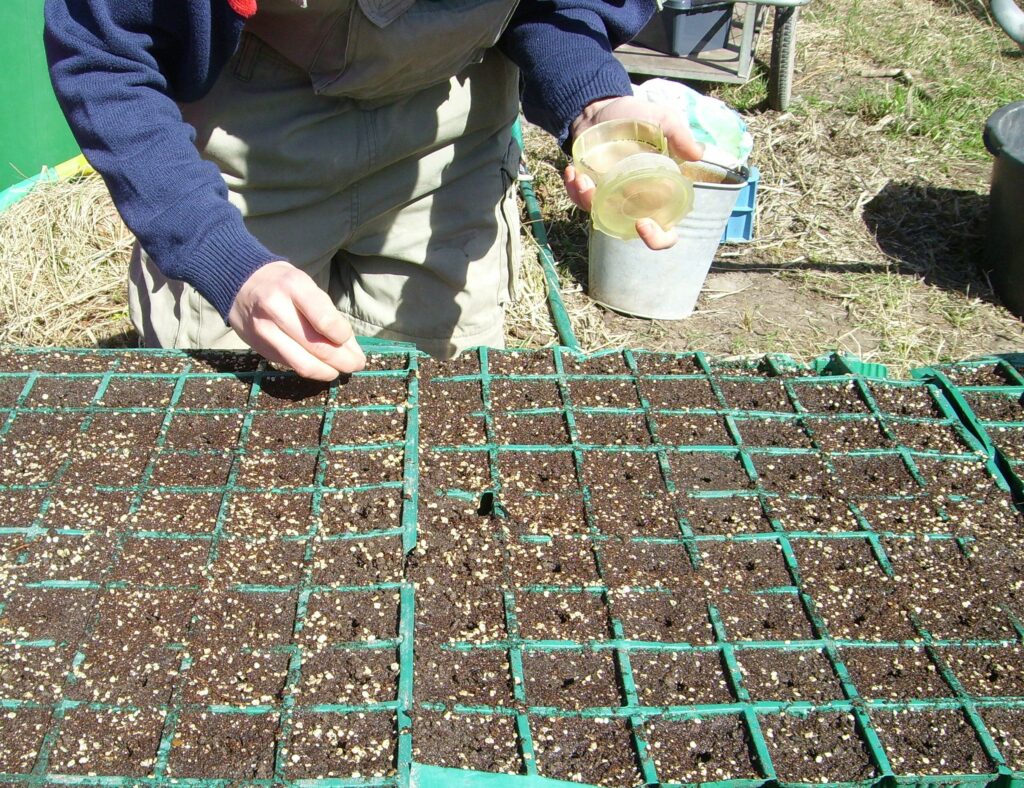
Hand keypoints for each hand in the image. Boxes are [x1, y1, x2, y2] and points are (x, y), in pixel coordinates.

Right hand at [228, 261, 365, 380]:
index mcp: (294, 286)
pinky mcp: (260, 348)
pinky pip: (292, 365)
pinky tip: (321, 366)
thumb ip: (328, 315)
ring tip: (340, 370)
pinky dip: (311, 369)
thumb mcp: (307, 287)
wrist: (241, 285)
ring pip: (304, 364)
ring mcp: (265, 331)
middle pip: (318, 347)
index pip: (326, 321)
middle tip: (356, 364)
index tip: (349, 340)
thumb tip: (351, 350)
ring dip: (328, 372)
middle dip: (344, 361)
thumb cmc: (284, 286)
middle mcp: (276, 308)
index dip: (344, 337)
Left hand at [565, 95, 704, 248]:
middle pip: (626, 231)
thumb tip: (697, 154)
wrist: (603, 109)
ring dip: (585, 199)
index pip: (666, 232)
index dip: (657, 238)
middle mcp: (635, 203)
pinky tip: (571, 171)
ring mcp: (611, 198)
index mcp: (660, 195)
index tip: (643, 224)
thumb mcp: (663, 120)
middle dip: (609, 218)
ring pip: (598, 214)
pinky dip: (572, 189)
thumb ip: (679, 136)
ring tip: (581, 177)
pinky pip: (580, 199)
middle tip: (594, 193)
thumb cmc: (638, 118)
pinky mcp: (589, 190)